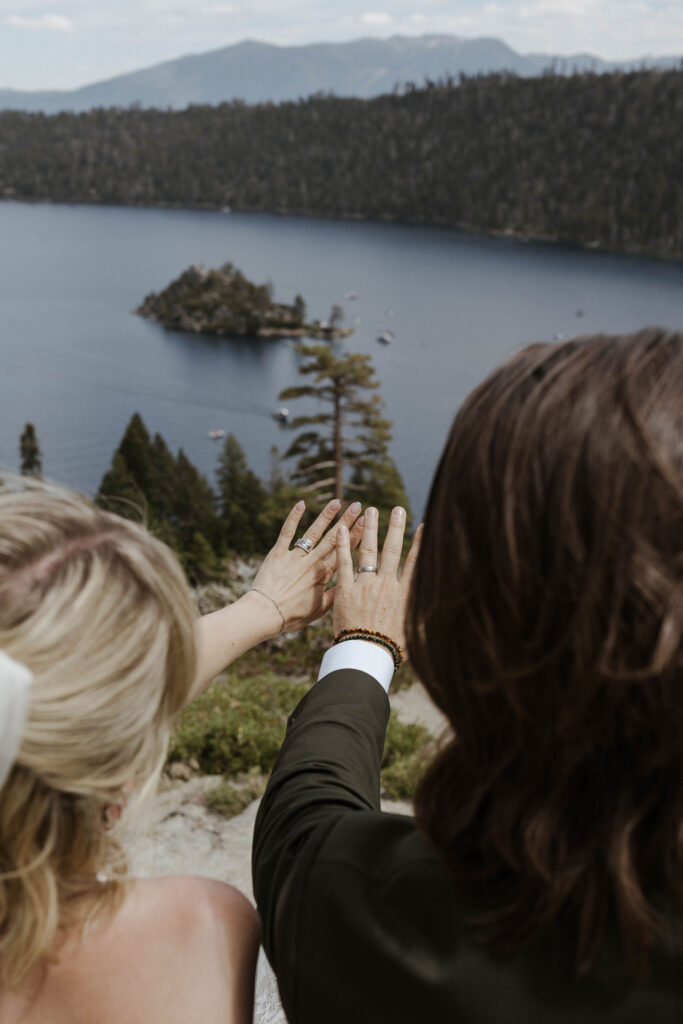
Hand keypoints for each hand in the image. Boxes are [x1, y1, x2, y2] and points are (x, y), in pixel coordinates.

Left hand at [250, 499, 363, 633]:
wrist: (265, 613)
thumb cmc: (292, 616)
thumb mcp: (319, 610)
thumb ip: (336, 595)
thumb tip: (352, 585)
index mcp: (324, 575)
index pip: (344, 551)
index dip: (356, 535)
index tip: (366, 522)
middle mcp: (312, 562)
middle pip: (333, 538)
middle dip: (346, 520)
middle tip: (358, 505)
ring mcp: (295, 556)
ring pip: (313, 532)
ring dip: (325, 515)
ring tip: (336, 501)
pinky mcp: (277, 553)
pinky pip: (287, 532)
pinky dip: (294, 517)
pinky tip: (301, 504)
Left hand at [333, 506, 421, 649]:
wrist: (367, 656)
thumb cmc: (392, 648)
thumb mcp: (416, 632)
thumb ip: (428, 616)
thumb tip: (447, 607)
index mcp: (404, 594)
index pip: (415, 562)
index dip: (420, 542)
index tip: (424, 525)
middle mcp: (386, 584)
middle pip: (393, 550)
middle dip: (395, 527)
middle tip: (397, 509)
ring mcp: (365, 585)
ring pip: (369, 551)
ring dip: (370, 529)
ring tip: (371, 510)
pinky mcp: (345, 590)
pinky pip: (344, 563)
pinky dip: (344, 545)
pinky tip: (343, 529)